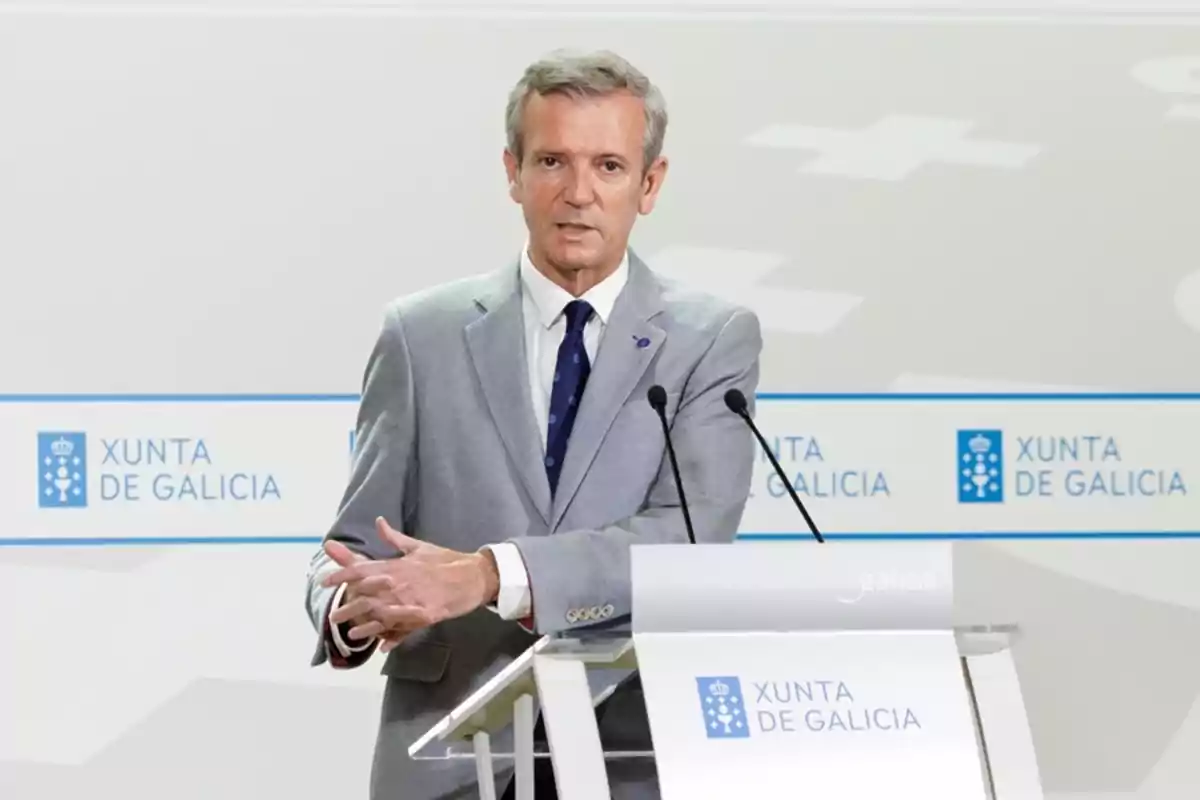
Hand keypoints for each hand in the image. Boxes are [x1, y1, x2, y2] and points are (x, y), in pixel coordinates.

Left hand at [323, 517, 499, 650]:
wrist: (474, 574)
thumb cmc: (446, 560)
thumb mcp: (419, 546)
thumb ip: (395, 537)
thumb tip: (378, 522)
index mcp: (398, 565)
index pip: (363, 568)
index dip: (342, 574)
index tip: (326, 581)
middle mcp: (401, 582)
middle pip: (367, 595)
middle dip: (348, 605)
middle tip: (333, 616)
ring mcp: (413, 600)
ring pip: (382, 614)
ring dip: (365, 625)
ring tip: (350, 633)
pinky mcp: (425, 614)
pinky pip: (404, 628)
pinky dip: (392, 637)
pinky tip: (381, 645)